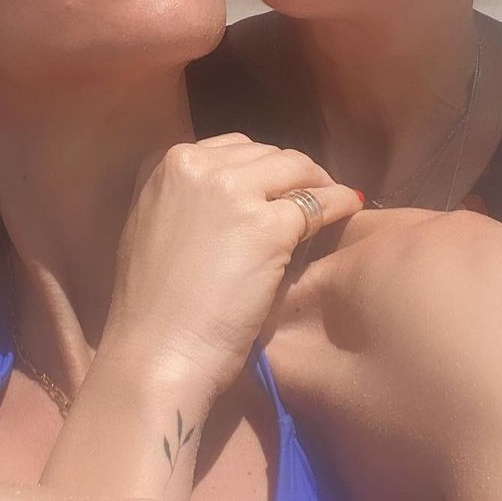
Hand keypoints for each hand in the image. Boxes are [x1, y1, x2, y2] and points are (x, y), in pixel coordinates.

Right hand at [101, 134, 359, 397]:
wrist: (155, 352)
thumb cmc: (151, 307)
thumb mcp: (154, 228)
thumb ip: (187, 201)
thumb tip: (231, 197)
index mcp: (164, 164)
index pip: (229, 148)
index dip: (259, 168)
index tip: (276, 186)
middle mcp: (195, 165)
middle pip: (264, 153)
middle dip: (289, 173)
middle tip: (310, 194)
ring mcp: (232, 191)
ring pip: (294, 168)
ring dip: (317, 182)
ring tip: (334, 198)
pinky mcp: (267, 226)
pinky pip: (318, 203)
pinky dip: (339, 203)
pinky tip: (350, 208)